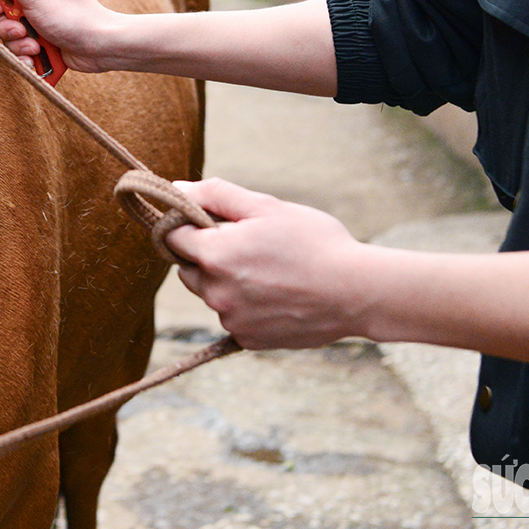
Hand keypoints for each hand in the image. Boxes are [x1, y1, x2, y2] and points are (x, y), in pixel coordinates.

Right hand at [0, 0, 121, 72]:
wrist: (101, 45)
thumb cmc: (71, 13)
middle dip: (8, 27)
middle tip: (21, 31)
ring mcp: (38, 17)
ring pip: (8, 32)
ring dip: (18, 44)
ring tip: (34, 47)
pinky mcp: (42, 38)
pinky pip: (20, 48)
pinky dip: (25, 56)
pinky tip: (35, 59)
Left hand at [164, 178, 376, 349]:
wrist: (356, 292)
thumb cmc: (314, 242)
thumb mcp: (267, 207)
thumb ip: (217, 195)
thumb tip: (178, 188)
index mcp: (215, 255)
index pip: (172, 237)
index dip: (187, 225)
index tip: (209, 221)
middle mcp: (216, 292)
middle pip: (188, 269)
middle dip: (206, 255)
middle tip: (246, 245)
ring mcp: (231, 320)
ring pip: (211, 294)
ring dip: (226, 282)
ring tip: (269, 271)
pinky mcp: (248, 340)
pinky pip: (233, 317)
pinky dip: (246, 306)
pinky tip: (277, 295)